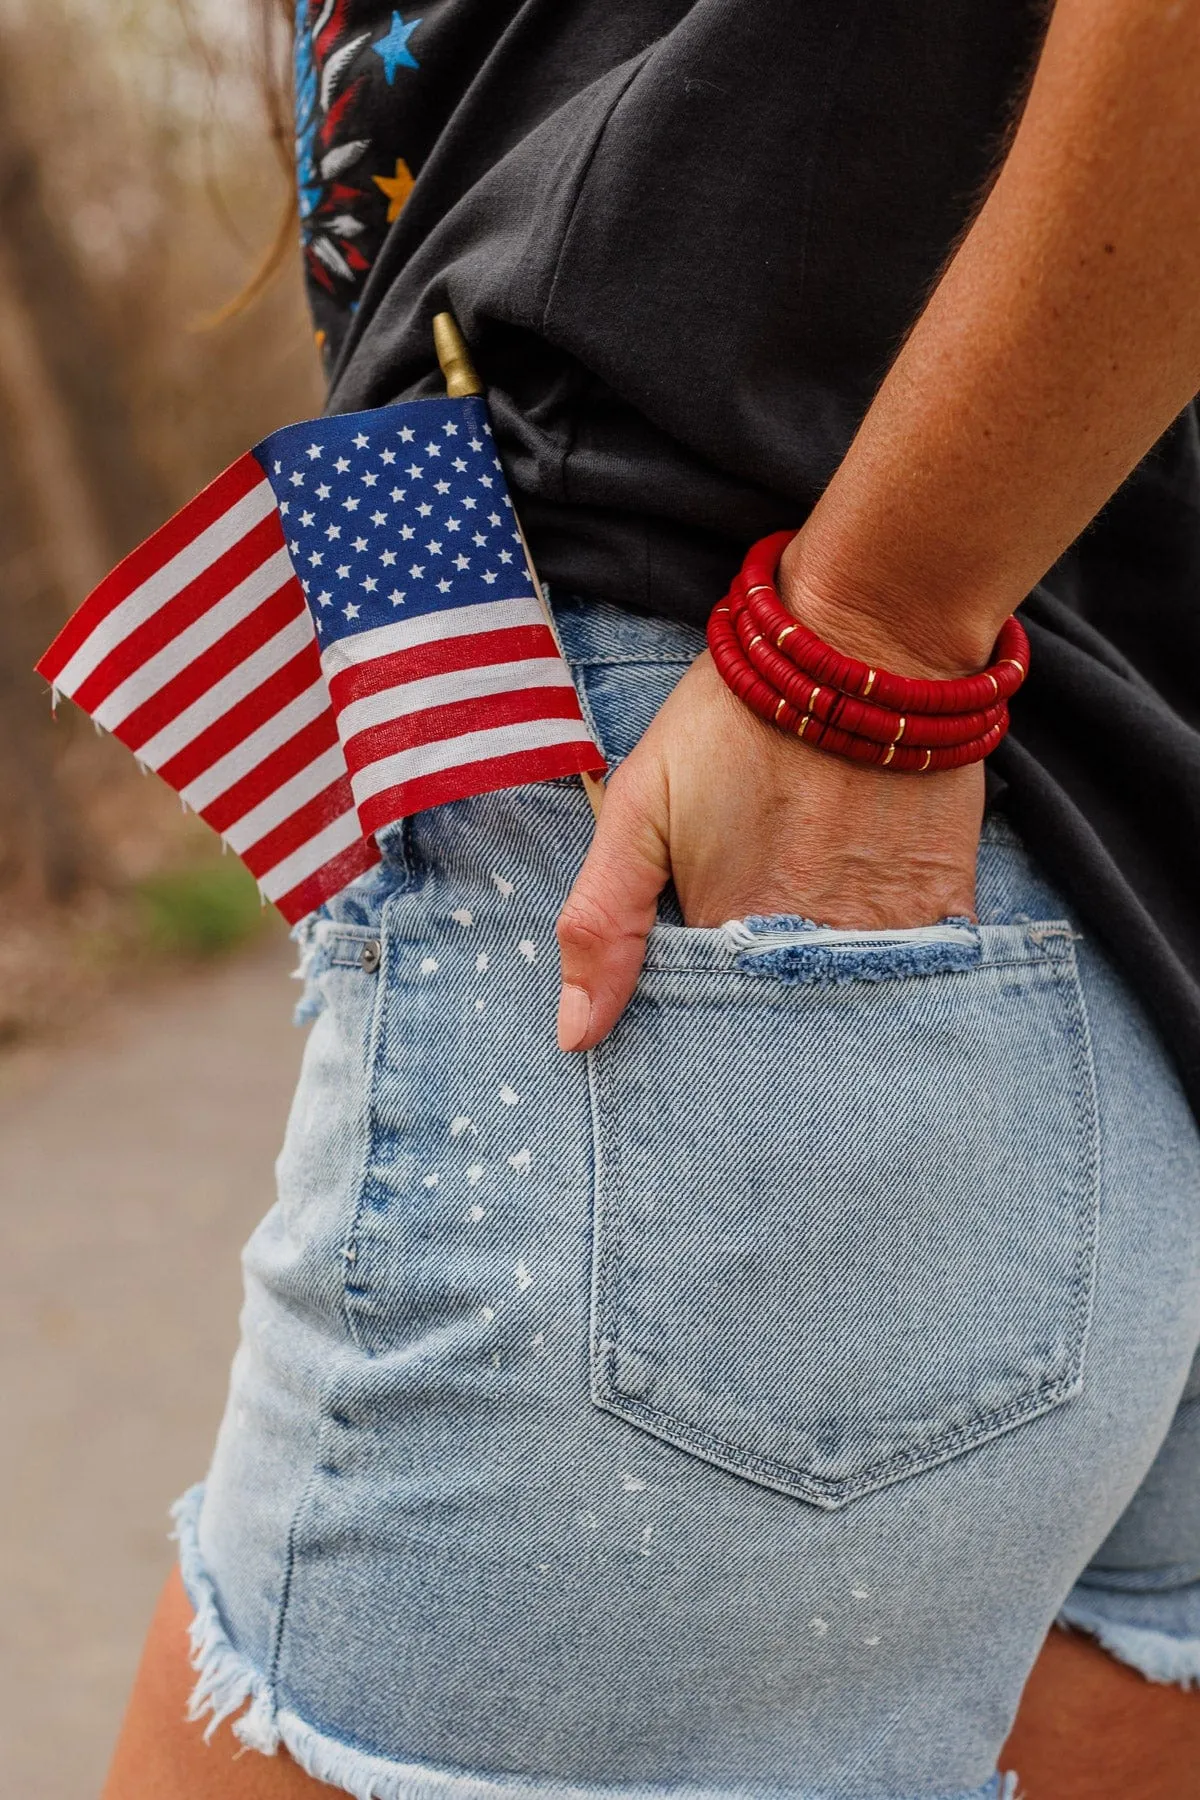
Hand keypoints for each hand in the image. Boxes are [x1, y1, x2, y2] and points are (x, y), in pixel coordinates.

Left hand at [554, 639, 984, 1053]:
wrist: (859, 643)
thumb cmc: (732, 721)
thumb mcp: (639, 805)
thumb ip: (600, 922)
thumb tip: (574, 1036)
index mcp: (731, 936)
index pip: (709, 1023)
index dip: (698, 1019)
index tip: (697, 989)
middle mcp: (814, 950)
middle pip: (784, 1025)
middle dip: (766, 1026)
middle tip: (756, 966)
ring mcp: (888, 931)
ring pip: (850, 1004)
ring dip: (828, 1000)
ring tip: (809, 955)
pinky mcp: (947, 905)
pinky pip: (921, 972)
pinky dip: (895, 973)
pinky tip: (869, 938)